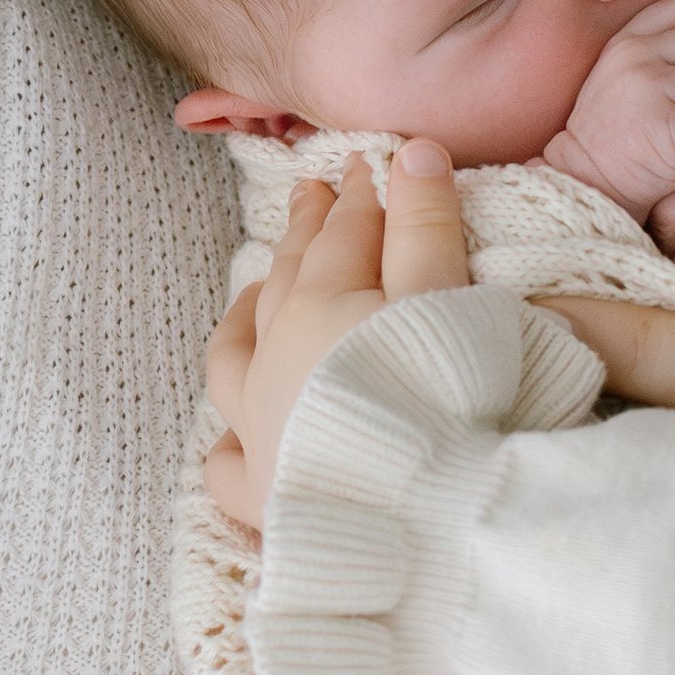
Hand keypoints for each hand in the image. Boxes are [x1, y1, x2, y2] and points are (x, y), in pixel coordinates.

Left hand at [204, 144, 469, 528]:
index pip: (345, 233)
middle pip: (288, 278)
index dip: (360, 195)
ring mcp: (260, 430)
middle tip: (313, 197)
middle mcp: (275, 362)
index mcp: (321, 305)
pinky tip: (232, 430)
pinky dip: (227, 436)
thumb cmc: (446, 403)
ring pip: (236, 356)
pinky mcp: (264, 496)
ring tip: (257, 291)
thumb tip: (409, 149)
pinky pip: (226, 460)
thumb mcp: (447, 300)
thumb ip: (425, 226)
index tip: (367, 163)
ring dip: (249, 315)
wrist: (422, 525)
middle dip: (304, 234)